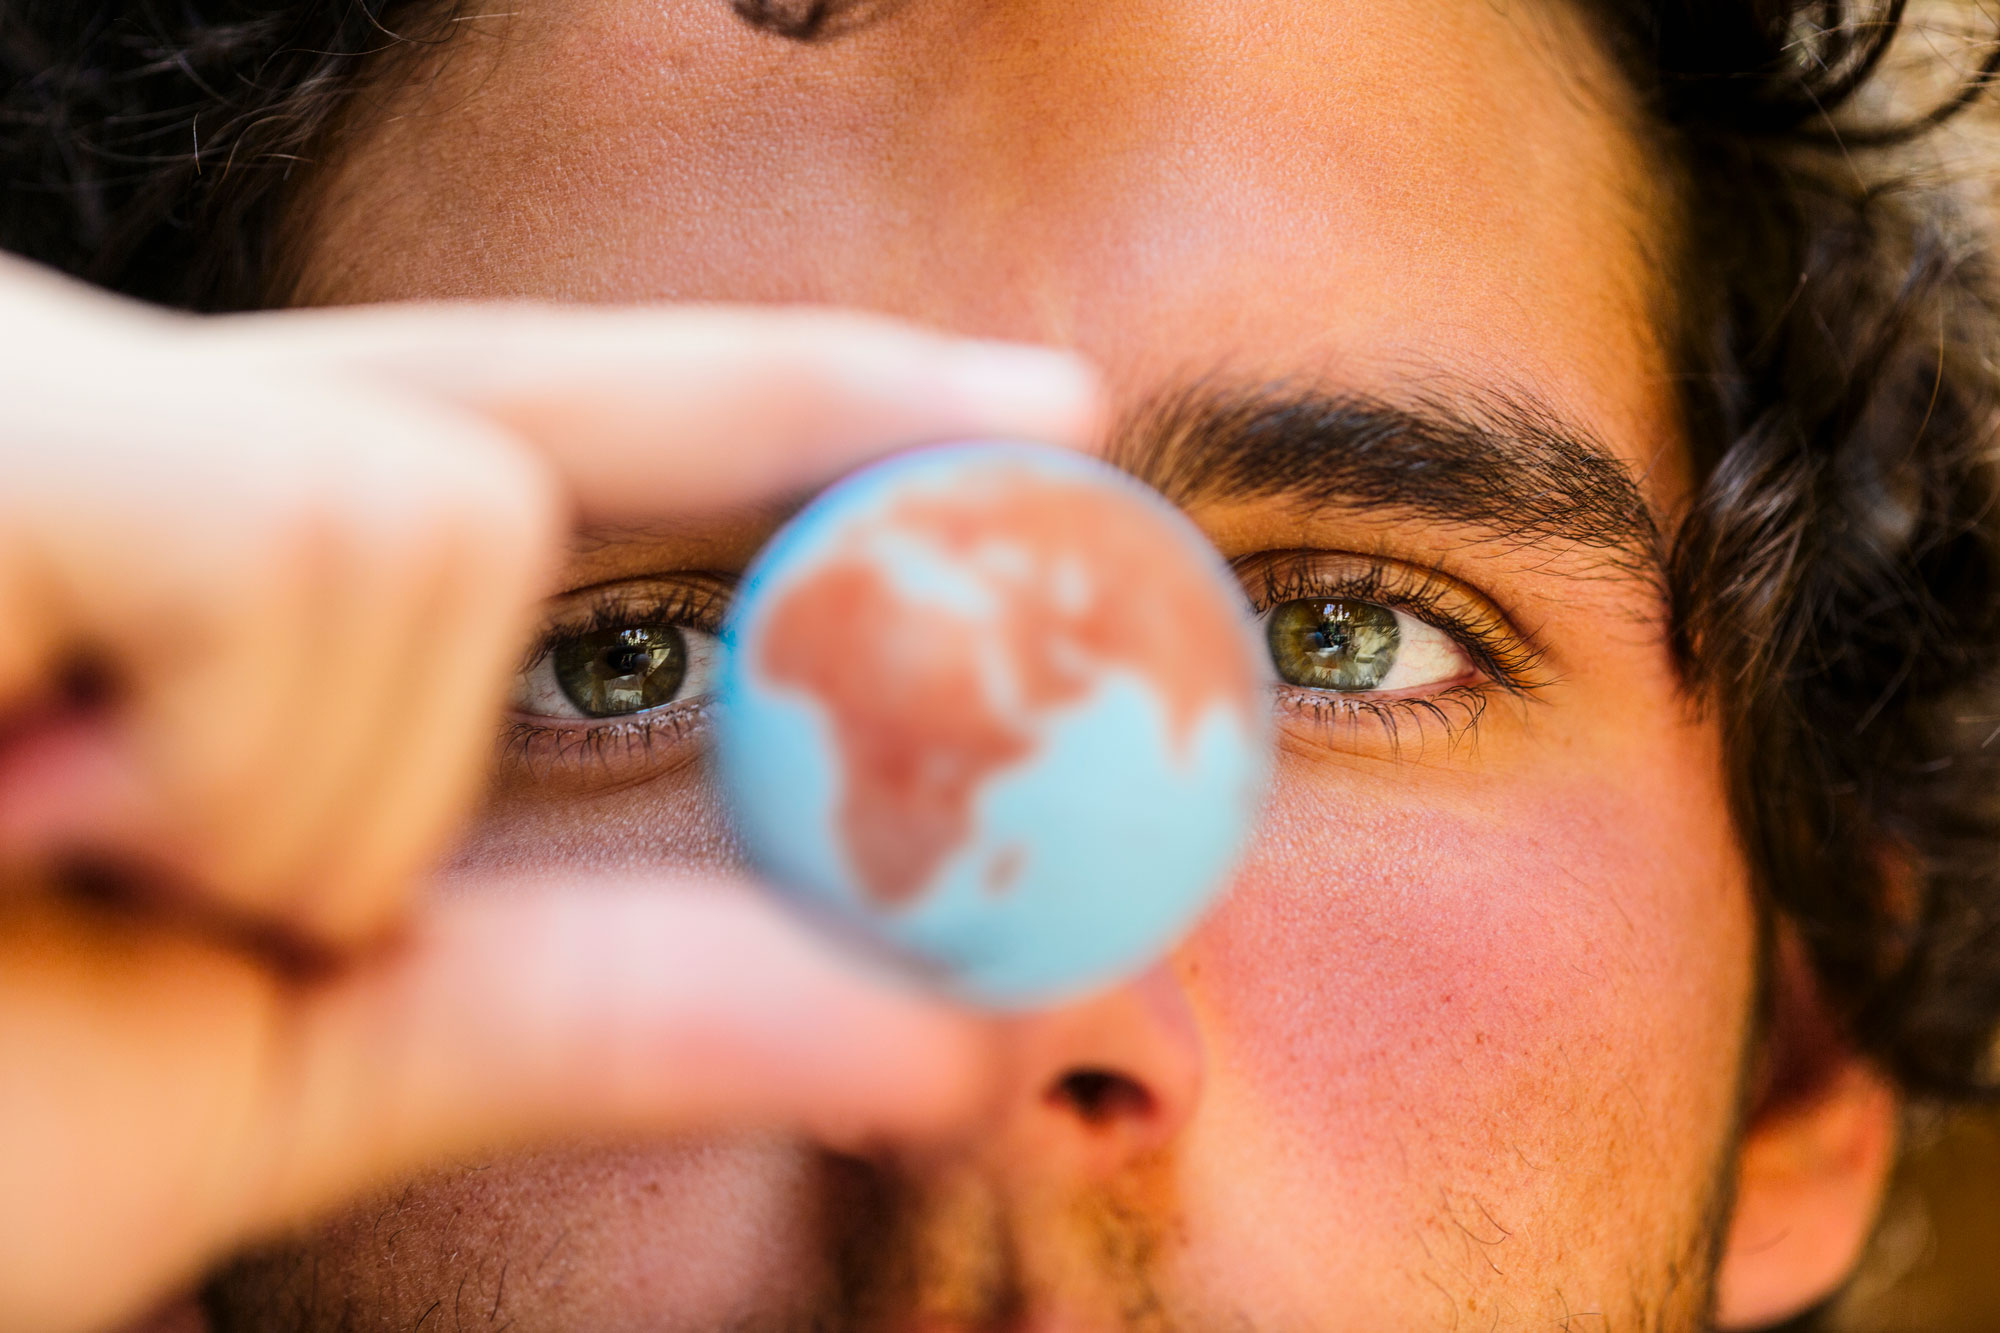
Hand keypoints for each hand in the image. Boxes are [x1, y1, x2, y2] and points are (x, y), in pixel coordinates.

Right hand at [0, 256, 1096, 1332]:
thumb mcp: (274, 1073)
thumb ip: (591, 1008)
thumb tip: (930, 1019)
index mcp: (196, 597)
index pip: (554, 443)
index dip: (799, 410)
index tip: (1045, 400)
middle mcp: (121, 455)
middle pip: (535, 405)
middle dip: (782, 434)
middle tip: (1016, 434)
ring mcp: (43, 411)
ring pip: (439, 505)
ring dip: (321, 793)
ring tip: (81, 876)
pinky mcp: (5, 422)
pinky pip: (324, 530)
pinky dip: (246, 755)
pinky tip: (27, 808)